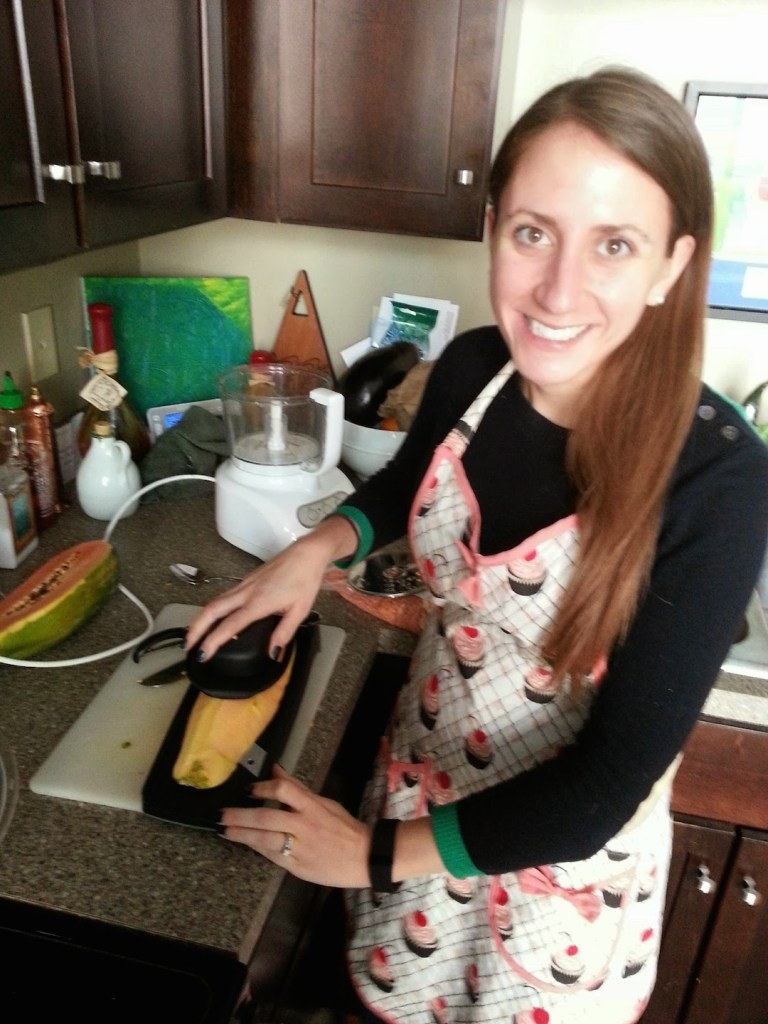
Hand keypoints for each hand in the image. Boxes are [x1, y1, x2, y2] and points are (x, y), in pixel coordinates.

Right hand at [185, 515, 357, 661]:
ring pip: (215, 601)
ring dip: (200, 618)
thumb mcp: (300, 611)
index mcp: (259, 602)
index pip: (229, 625)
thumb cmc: (305, 580)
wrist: (306, 553)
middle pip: (211, 610)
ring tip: (193, 634)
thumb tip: (273, 654)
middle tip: (187, 645)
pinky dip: (212, 609)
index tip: (202, 654)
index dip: (212, 641)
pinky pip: (223, 596)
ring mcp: (244, 584)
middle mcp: (246, 592)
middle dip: (195, 628)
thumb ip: (283, 633)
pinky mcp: (246, 580)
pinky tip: (213, 617)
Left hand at [219, 766, 371, 887]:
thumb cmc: (344, 827)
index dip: (263, 787)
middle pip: (266, 817)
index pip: (284, 790)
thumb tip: (275, 769)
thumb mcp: (324, 802)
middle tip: (221, 815)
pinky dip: (257, 848)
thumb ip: (298, 788)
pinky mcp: (298, 867)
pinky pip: (272, 856)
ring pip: (264, 839)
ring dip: (241, 834)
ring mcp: (300, 848)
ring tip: (224, 831)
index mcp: (313, 806)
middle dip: (240, 816)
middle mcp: (304, 826)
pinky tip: (245, 843)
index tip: (249, 789)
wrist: (365, 858)